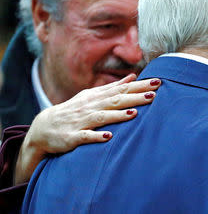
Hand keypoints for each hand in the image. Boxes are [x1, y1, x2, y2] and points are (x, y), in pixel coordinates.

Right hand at [14, 74, 159, 183]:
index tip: (158, 81)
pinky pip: (85, 136)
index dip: (140, 86)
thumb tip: (133, 77)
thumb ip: (114, 87)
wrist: (43, 128)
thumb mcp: (93, 96)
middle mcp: (91, 107)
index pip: (122, 89)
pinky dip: (96, 136)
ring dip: (118, 115)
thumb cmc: (74, 111)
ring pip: (102, 117)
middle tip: (154, 94)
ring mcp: (81, 121)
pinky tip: (109, 136)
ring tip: (134, 113)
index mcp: (97, 97)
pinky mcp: (72, 137)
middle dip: (135, 97)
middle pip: (115, 100)